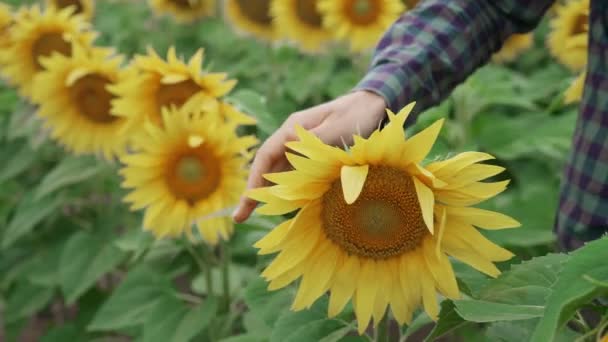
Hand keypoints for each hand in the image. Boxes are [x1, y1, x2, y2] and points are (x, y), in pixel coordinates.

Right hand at [232, 90, 386, 222]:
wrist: (371, 103)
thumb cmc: (355, 115)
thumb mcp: (336, 130)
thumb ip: (314, 145)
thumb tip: (291, 159)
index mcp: (292, 129)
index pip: (266, 156)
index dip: (254, 179)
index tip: (246, 200)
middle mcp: (291, 137)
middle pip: (266, 167)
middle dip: (253, 191)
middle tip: (239, 217)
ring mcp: (300, 145)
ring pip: (277, 172)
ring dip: (266, 192)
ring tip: (250, 214)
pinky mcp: (311, 154)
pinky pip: (292, 174)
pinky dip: (284, 189)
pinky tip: (281, 204)